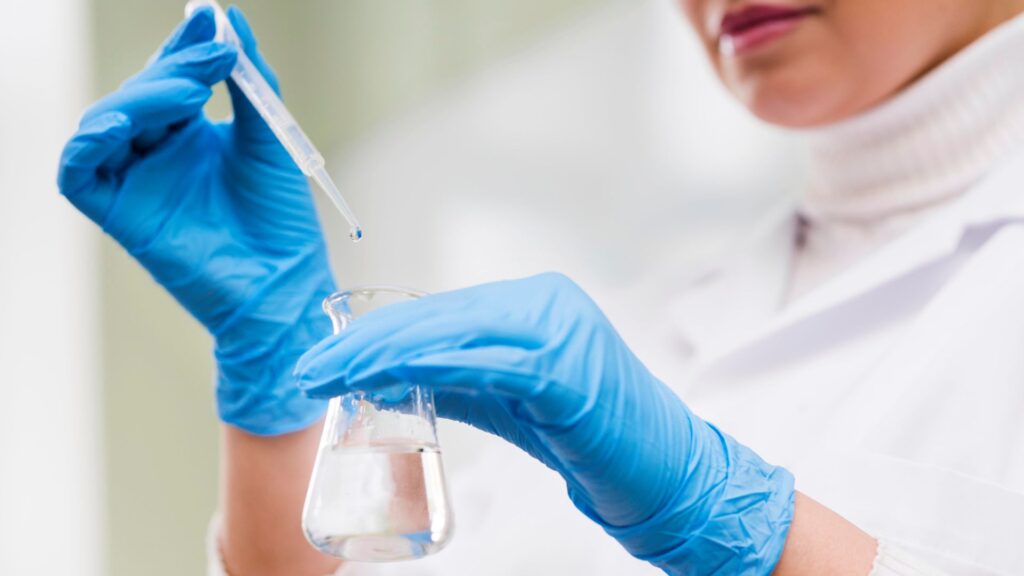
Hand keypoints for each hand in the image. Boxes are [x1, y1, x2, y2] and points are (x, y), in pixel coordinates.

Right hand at [57, 6, 333, 435]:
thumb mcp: (270, 139)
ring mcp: (136, 183)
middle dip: (174, 67)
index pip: (173, 78)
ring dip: (142, 98)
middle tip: (214, 59)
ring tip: (190, 95)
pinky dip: (91, 140)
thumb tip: (233, 22)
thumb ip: (251, 82)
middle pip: (140, 94)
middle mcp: (158, 155)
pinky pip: (78, 171)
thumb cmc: (281, 220)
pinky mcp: (118, 214)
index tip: (211, 19)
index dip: (185, 46)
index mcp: (191, 136)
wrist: (284, 282)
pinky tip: (124, 124)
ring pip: (108, 122)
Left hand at [295, 273, 794, 573]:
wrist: (663, 470)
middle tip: (311, 369)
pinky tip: (386, 378)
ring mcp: (560, 330)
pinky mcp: (567, 369)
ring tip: (331, 375)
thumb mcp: (510, 397)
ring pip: (452, 335)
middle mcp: (546, 302)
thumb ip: (458, 377)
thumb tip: (390, 373)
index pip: (439, 312)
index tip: (328, 356)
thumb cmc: (587, 436)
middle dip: (366, 344)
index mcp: (534, 302)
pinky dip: (430, 369)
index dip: (378, 333)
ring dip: (383, 355)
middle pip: (437, 318)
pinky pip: (484, 365)